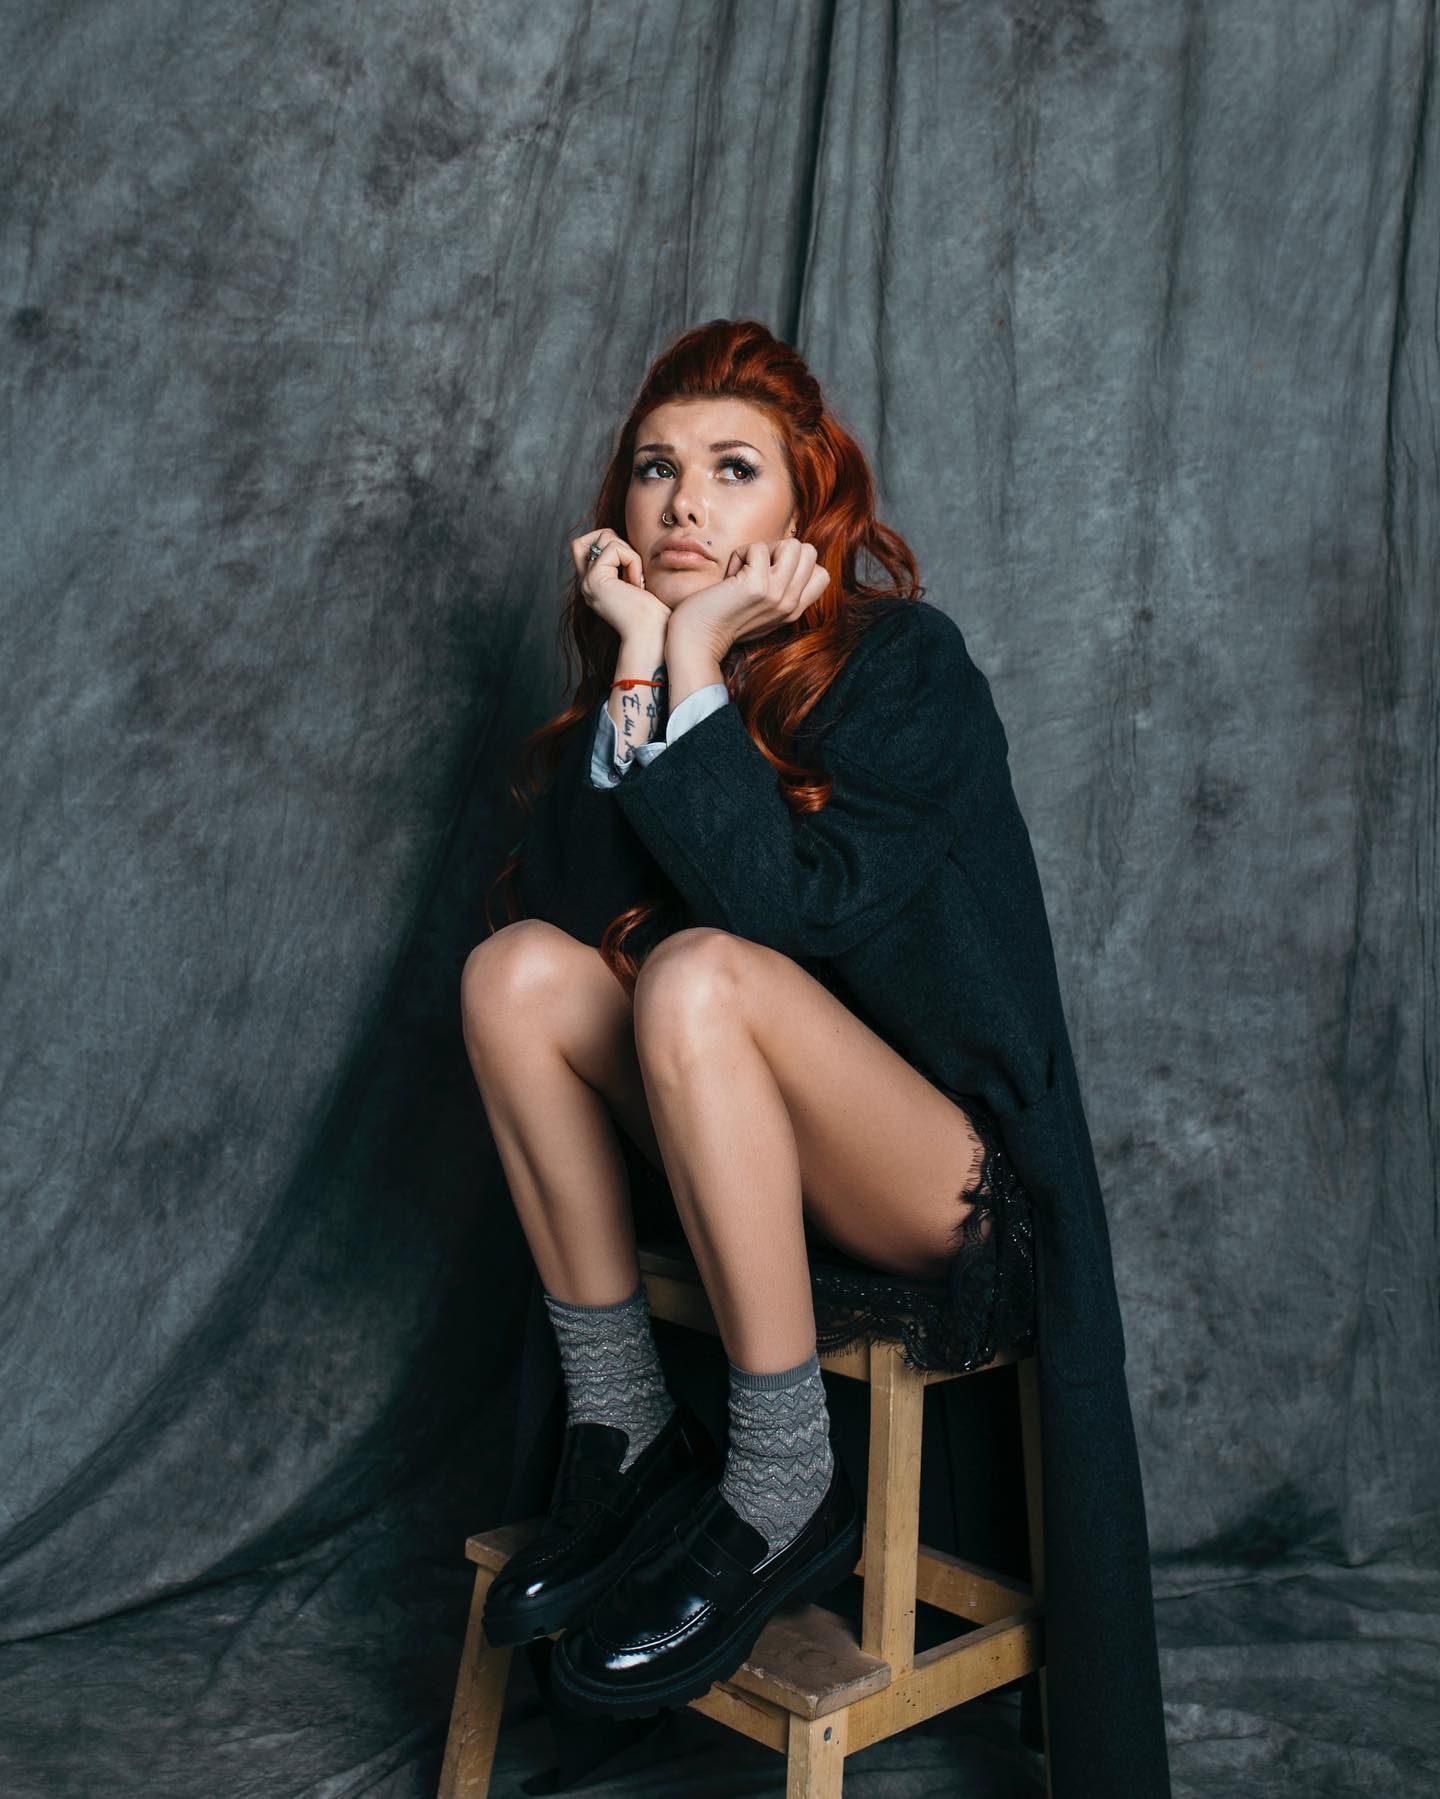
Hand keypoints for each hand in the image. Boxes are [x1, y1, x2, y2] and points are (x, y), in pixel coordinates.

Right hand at [571, 528, 670, 639]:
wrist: (653, 635)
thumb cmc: (654, 614)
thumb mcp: (637, 581)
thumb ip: (624, 564)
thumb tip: (620, 539)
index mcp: (595, 585)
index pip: (585, 546)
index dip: (610, 544)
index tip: (631, 569)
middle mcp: (586, 584)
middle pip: (589, 537)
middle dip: (617, 543)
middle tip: (634, 569)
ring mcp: (587, 582)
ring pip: (604, 538)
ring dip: (628, 553)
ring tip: (637, 580)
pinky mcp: (595, 581)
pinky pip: (614, 549)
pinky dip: (632, 560)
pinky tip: (638, 584)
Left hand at [665, 537, 830, 657]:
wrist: (699, 639)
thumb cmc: (723, 619)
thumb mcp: (763, 608)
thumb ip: (781, 590)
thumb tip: (786, 555)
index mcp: (794, 610)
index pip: (822, 574)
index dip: (796, 564)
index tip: (770, 575)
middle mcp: (790, 603)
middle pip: (809, 552)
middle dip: (781, 550)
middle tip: (757, 568)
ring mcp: (776, 594)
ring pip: (792, 544)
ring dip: (764, 549)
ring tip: (747, 569)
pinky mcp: (757, 585)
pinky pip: (758, 547)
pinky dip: (740, 554)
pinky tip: (730, 576)